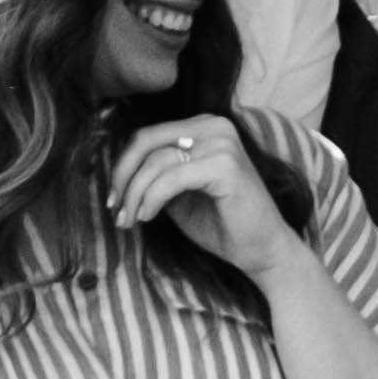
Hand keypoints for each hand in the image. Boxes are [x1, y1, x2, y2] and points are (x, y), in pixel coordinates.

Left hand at [109, 114, 300, 280]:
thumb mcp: (179, 192)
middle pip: (145, 141)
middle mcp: (214, 126)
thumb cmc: (223, 224)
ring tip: (129, 220)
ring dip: (134, 195)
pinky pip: (170, 179)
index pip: (148, 136)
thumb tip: (116, 171)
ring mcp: (222, 144)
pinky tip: (147, 217)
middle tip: (115, 208)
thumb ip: (155, 174)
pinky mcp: (226, 166)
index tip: (113, 198)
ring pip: (155, 163)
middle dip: (122, 177)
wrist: (263, 251)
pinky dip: (151, 199)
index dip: (123, 166)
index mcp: (205, 127)